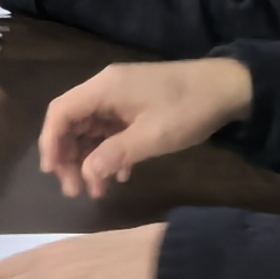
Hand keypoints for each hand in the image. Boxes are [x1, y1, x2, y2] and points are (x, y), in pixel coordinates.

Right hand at [34, 56, 256, 201]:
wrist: (229, 88)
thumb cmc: (187, 110)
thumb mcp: (151, 137)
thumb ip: (114, 154)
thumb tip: (85, 174)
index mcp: (103, 89)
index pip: (60, 112)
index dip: (51, 143)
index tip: (53, 174)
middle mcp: (105, 89)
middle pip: (72, 122)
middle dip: (69, 157)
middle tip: (76, 190)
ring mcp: (120, 96)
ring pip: (90, 128)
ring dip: (89, 158)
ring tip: (97, 189)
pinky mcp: (134, 105)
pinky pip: (109, 129)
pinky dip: (109, 152)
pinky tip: (120, 175)